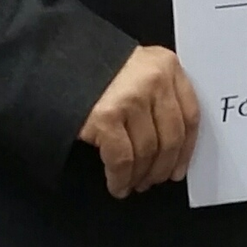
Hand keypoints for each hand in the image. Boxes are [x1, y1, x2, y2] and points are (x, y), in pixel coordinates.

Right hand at [78, 44, 200, 195]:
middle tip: (153, 181)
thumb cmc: (94, 67)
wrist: (55, 61)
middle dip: (162, 167)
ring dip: (140, 176)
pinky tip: (117, 185)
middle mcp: (154, 80)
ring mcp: (131, 98)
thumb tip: (170, 145)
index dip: (187, 149)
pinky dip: (120, 178)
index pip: (190, 115)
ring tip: (133, 184)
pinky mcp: (106, 117)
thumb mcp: (137, 68)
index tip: (179, 166)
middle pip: (171, 138)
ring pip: (147, 152)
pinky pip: (121, 159)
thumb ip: (158, 93)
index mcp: (166, 66)